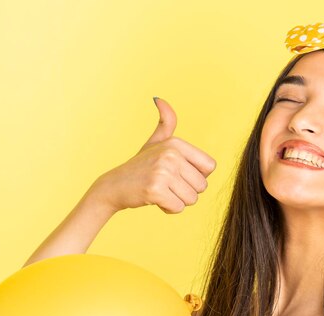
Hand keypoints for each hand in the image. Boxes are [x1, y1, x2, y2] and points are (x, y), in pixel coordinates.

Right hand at [89, 97, 216, 213]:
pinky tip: (155, 199)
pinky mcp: (155, 190)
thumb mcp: (155, 142)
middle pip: (202, 186)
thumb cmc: (139, 166)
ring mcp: (162, 171)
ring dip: (178, 200)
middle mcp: (171, 154)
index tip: (179, 174)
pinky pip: (178, 208)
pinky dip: (169, 208)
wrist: (113, 186)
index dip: (197, 176)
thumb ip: (165, 122)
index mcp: (176, 143)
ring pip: (192, 199)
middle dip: (187, 191)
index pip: (210, 167)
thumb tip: (159, 98)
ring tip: (162, 191)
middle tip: (167, 185)